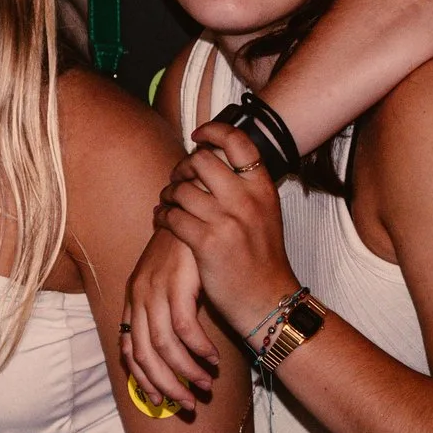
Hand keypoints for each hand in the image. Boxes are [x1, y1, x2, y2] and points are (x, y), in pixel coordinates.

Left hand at [122, 229, 217, 410]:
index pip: (131, 349)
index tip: (162, 400)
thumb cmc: (189, 250)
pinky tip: (213, 357)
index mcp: (135, 298)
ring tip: (206, 385)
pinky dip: (198, 348)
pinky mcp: (177, 282)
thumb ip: (167, 313)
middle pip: (145, 355)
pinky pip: (184, 326)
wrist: (196, 210)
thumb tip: (174, 351)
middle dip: (167, 385)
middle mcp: (139, 295)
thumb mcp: (171, 282)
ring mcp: (155, 288)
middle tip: (189, 404)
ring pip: (164, 346)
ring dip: (186, 372)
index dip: (144, 379)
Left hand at [137, 122, 297, 385]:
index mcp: (263, 189)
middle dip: (183, 167)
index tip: (198, 135)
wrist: (269, 301)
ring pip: (182, 188)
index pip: (239, 142)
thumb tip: (216, 159)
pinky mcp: (207, 242)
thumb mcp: (265, 214)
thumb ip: (244, 188)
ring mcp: (227, 220)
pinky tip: (163, 220)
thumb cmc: (262, 259)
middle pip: (202, 160)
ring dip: (168, 193)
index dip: (214, 131)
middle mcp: (246, 199)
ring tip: (168, 202)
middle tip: (178, 179)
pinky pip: (172, 216)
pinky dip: (162, 216)